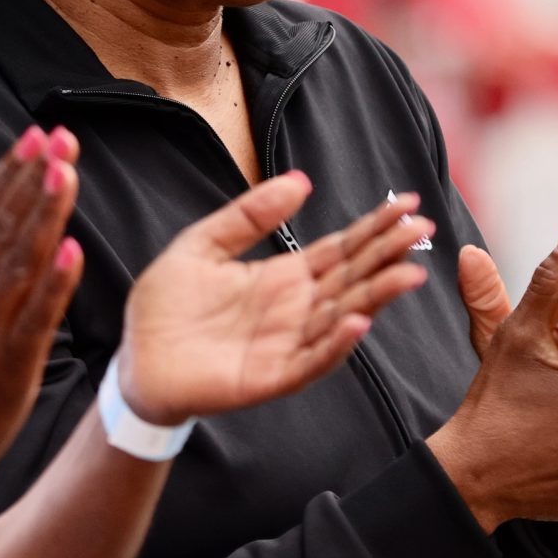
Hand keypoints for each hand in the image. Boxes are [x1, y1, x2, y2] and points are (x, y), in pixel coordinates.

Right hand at [0, 127, 86, 482]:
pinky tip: (72, 248)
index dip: (8, 173)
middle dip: (34, 178)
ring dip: (46, 214)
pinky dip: (55, 283)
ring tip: (68, 172)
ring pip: (21, 261)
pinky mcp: (11, 362)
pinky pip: (37, 316)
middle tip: (62, 138)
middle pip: (2, 227)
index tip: (34, 137)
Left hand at [114, 177, 429, 425]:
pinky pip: (309, 361)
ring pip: (341, 317)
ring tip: (408, 273)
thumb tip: (301, 180)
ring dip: (375, 297)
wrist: (133, 361)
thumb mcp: (202, 245)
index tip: (407, 203)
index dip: (374, 227)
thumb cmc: (165, 307)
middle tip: (424, 228)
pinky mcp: (269, 377)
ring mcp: (286, 344)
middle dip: (388, 254)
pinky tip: (357, 322)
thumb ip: (248, 215)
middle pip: (351, 278)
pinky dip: (335, 344)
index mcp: (283, 277)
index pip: (340, 249)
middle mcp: (294, 310)